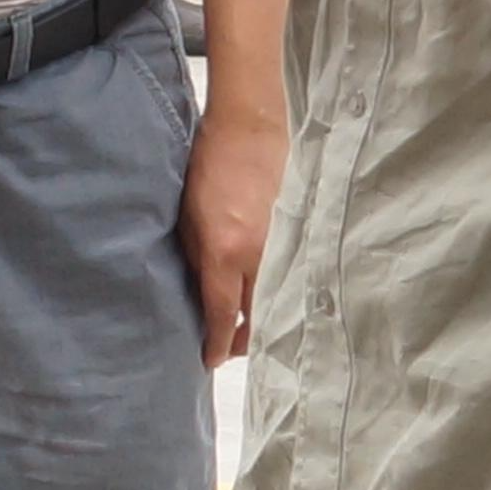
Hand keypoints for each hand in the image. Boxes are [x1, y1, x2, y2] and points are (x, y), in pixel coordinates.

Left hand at [180, 108, 282, 367]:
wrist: (251, 129)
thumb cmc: (208, 167)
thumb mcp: (187, 216)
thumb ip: (194, 257)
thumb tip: (197, 294)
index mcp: (224, 252)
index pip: (221, 315)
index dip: (215, 344)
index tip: (208, 361)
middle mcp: (259, 258)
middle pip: (259, 321)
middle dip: (244, 341)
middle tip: (228, 345)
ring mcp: (286, 249)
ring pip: (279, 304)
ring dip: (266, 320)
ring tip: (250, 327)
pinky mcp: (304, 238)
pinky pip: (294, 279)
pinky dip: (283, 294)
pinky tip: (273, 296)